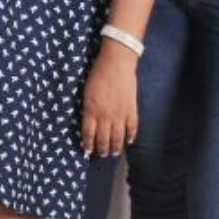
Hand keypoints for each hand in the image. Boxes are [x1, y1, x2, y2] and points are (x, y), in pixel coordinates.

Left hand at [81, 39, 138, 157]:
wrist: (116, 63)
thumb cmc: (97, 74)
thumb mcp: (86, 91)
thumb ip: (87, 108)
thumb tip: (88, 121)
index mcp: (91, 109)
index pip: (88, 133)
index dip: (88, 144)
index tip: (87, 150)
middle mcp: (105, 115)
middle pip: (103, 138)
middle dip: (101, 149)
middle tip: (101, 154)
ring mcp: (120, 114)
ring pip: (118, 137)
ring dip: (115, 147)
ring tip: (113, 153)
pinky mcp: (132, 110)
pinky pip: (132, 128)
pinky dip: (131, 136)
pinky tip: (129, 141)